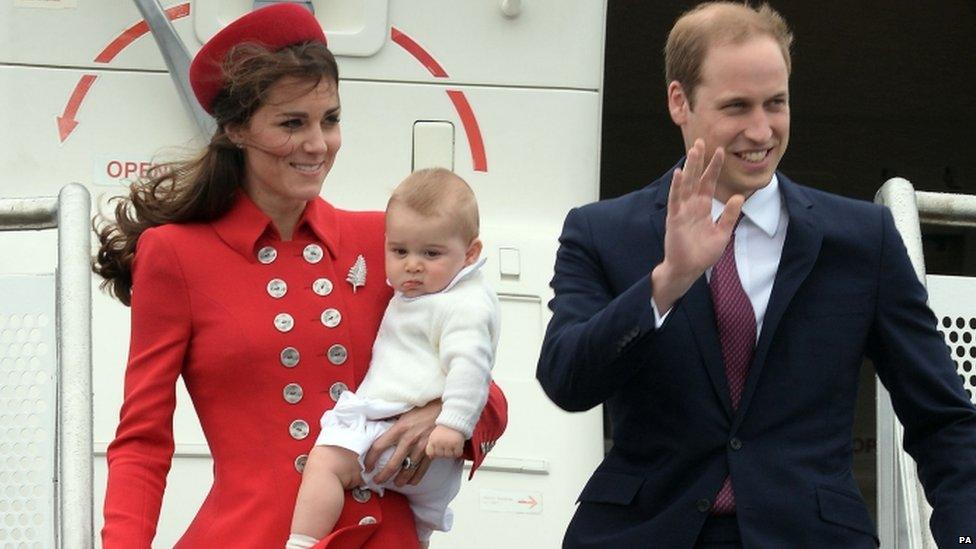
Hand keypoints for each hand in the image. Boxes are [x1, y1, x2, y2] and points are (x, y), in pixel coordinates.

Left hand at [364, 399, 440, 486]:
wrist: (447, 408)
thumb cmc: (425, 407)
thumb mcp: (404, 410)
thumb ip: (390, 417)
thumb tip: (375, 420)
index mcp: (399, 429)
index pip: (379, 447)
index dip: (370, 459)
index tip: (366, 466)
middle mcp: (409, 440)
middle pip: (392, 464)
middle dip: (383, 476)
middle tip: (377, 480)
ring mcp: (421, 448)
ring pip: (407, 470)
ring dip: (400, 480)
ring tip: (396, 484)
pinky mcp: (431, 452)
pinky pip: (422, 469)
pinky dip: (416, 478)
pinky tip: (411, 481)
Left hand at [426, 425, 463, 458]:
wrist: (455, 419)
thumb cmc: (445, 428)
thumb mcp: (434, 435)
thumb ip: (432, 444)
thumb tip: (431, 456)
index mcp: (432, 440)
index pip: (430, 453)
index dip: (435, 453)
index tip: (438, 450)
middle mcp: (439, 442)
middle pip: (440, 455)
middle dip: (444, 452)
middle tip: (448, 446)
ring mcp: (448, 443)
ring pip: (449, 456)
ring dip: (452, 452)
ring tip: (453, 445)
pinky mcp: (457, 443)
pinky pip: (457, 453)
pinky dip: (458, 451)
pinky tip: (458, 446)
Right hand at [652, 139, 742, 311]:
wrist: (688, 270)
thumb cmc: (702, 254)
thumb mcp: (722, 233)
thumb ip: (729, 216)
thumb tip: (739, 197)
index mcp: (703, 207)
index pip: (708, 182)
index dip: (714, 167)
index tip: (720, 150)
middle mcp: (691, 205)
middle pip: (695, 178)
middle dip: (698, 160)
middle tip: (701, 141)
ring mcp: (682, 211)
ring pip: (685, 184)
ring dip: (688, 167)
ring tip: (693, 150)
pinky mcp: (674, 219)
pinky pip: (675, 200)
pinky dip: (676, 187)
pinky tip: (678, 174)